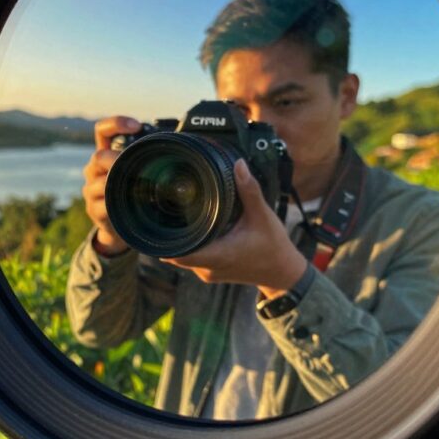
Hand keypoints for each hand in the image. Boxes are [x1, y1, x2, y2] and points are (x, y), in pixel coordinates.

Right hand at [82, 115, 140, 255]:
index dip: (116, 123)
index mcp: (106, 154)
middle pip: (99, 156)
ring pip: (101, 183)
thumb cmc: (132, 194)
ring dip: (119, 184)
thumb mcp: (138, 171)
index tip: (136, 125)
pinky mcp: (95, 211)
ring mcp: (92, 190)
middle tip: (136, 162)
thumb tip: (190, 142)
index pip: (103, 130)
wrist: (119, 227)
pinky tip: (127, 207)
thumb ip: (151, 158)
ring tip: (135, 187)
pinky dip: (116, 206)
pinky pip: (103, 207)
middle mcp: (95, 169)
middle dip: (118, 158)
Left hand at [161, 159, 306, 297]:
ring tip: (180, 215)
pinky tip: (195, 228)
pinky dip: (192, 244)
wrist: (283, 273)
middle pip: (175, 253)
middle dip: (170, 233)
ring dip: (182, 239)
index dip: (163, 240)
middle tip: (166, 208)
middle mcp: (208, 268)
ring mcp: (209, 272)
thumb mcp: (262, 216)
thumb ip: (249, 191)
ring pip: (184, 255)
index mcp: (218, 255)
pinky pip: (193, 259)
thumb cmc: (273, 246)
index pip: (177, 253)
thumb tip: (238, 165)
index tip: (156, 221)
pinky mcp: (212, 272)